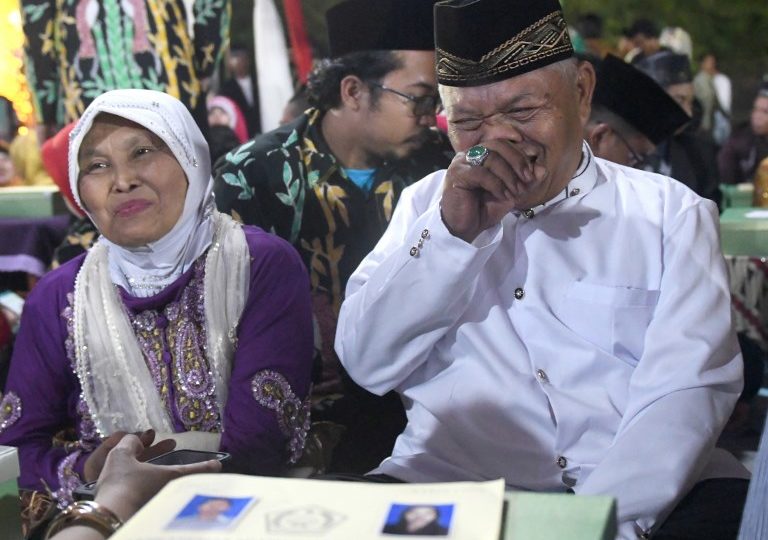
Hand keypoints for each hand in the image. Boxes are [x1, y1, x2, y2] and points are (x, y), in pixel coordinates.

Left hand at [94, 434, 221, 522]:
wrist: (112, 519)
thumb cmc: (138, 488)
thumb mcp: (169, 476)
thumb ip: (194, 471)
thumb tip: (218, 465)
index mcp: (120, 454)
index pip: (132, 438)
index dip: (149, 438)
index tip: (165, 438)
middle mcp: (112, 467)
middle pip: (133, 455)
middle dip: (153, 452)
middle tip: (172, 447)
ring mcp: (109, 485)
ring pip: (129, 472)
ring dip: (146, 470)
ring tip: (163, 473)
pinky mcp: (110, 501)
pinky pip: (125, 487)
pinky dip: (139, 485)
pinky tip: (152, 492)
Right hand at [440, 140, 545, 241]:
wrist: (464, 228)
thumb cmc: (483, 209)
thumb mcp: (511, 193)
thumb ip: (526, 181)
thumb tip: (543, 170)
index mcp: (481, 153)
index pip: (504, 143)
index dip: (521, 156)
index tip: (532, 174)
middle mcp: (469, 153)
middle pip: (498, 146)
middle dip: (517, 162)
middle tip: (527, 180)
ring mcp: (461, 162)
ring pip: (491, 158)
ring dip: (509, 176)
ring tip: (515, 192)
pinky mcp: (457, 175)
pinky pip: (481, 173)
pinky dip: (497, 185)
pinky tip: (503, 196)